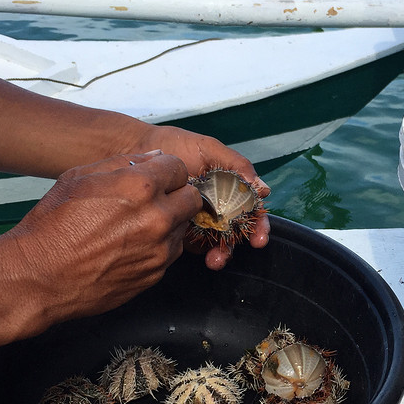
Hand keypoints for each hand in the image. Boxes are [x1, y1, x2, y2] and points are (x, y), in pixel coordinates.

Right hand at [0, 151, 201, 329]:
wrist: (39, 277)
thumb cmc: (52, 226)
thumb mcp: (79, 177)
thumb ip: (122, 163)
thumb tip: (154, 158)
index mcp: (140, 187)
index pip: (179, 168)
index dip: (166, 171)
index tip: (156, 178)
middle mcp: (157, 218)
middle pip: (191, 198)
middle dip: (176, 195)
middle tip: (152, 201)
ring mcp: (159, 250)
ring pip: (183, 227)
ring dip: (168, 223)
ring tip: (135, 226)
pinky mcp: (156, 274)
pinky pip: (171, 253)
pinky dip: (159, 247)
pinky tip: (130, 246)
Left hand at [133, 127, 270, 268]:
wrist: (140, 148)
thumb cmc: (176, 144)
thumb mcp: (209, 148)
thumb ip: (237, 164)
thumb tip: (262, 188)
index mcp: (229, 188)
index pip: (250, 210)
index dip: (259, 225)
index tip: (259, 237)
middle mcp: (218, 205)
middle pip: (237, 230)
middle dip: (239, 244)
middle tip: (233, 251)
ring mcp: (200, 219)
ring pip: (218, 242)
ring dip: (221, 253)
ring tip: (215, 259)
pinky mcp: (181, 228)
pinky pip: (196, 244)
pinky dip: (201, 252)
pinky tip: (200, 253)